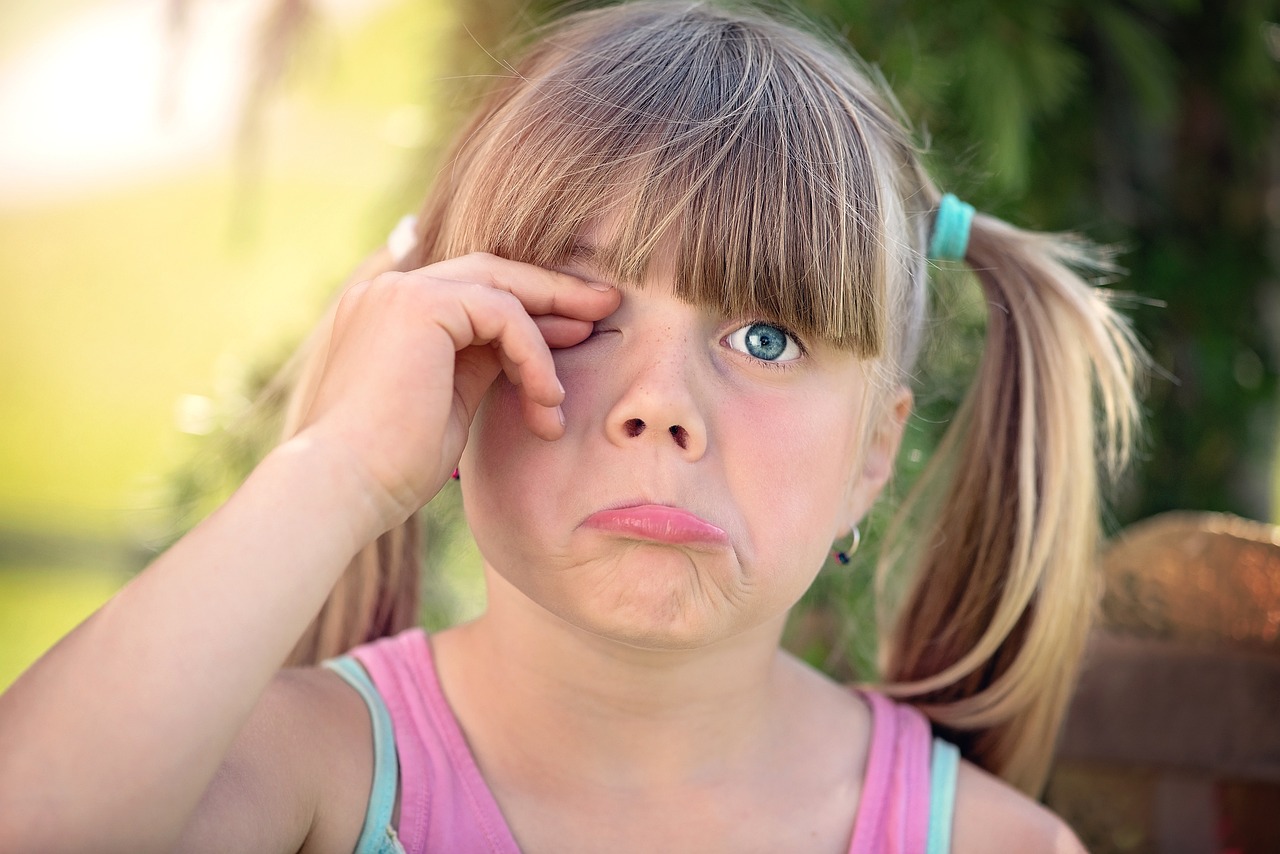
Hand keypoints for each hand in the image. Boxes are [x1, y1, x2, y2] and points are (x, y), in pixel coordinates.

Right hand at [295, 252, 618, 531]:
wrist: (342, 487)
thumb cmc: (390, 467)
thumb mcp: (449, 404)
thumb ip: (479, 364)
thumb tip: (526, 351)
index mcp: (390, 313)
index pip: (473, 291)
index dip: (531, 307)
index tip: (578, 329)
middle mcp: (390, 290)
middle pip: (491, 274)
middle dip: (554, 291)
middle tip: (606, 307)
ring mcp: (400, 291)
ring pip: (502, 290)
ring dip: (548, 335)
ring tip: (571, 382)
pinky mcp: (418, 304)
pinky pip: (503, 314)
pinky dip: (534, 354)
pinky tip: (547, 398)